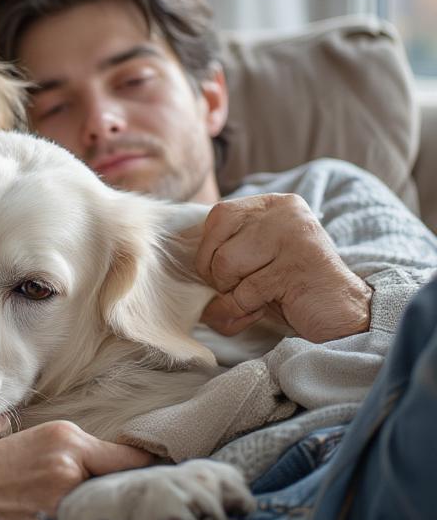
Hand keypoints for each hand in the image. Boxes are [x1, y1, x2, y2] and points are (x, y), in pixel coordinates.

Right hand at [0, 420, 152, 519]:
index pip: (129, 456)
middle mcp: (71, 466)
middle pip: (121, 487)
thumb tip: (12, 431)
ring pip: (102, 512)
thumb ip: (24, 436)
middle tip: (136, 508)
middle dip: (124, 498)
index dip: (146, 470)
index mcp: (66, 438)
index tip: (160, 478)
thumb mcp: (4, 434)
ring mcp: (62, 500)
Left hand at [195, 193, 370, 342]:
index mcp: (274, 204)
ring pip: (226, 265)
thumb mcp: (256, 260)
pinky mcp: (296, 266)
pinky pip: (245, 291)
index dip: (209, 250)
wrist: (342, 315)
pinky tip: (262, 310)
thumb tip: (176, 256)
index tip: (226, 272)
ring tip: (255, 299)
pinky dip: (242, 309)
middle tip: (239, 289)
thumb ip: (225, 250)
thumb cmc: (291, 288)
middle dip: (216, 274)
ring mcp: (293, 237)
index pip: (217, 215)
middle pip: (216, 240)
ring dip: (231, 293)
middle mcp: (285, 212)